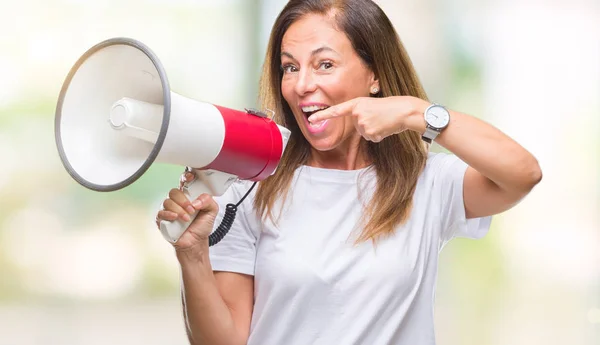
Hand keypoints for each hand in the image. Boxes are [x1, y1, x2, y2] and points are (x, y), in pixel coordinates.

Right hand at [156, 171, 218, 251]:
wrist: (196, 242)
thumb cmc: (202, 226)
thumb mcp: (212, 212)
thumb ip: (208, 201)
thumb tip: (196, 201)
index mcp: (189, 196)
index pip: (184, 182)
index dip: (185, 177)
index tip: (190, 177)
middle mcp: (178, 201)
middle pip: (174, 192)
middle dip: (183, 200)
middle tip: (192, 210)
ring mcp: (169, 210)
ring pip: (168, 202)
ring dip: (179, 210)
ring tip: (187, 219)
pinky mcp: (163, 219)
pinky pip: (161, 212)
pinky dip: (169, 214)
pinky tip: (175, 218)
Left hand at [307, 96, 426, 141]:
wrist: (405, 110)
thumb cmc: (392, 107)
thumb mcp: (373, 106)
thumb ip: (362, 113)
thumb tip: (360, 126)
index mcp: (357, 103)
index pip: (336, 110)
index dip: (322, 115)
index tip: (310, 119)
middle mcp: (357, 113)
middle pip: (357, 127)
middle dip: (368, 125)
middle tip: (380, 116)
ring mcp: (363, 123)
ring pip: (364, 133)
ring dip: (374, 130)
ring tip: (384, 121)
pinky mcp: (369, 132)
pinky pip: (372, 138)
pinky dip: (379, 135)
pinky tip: (386, 127)